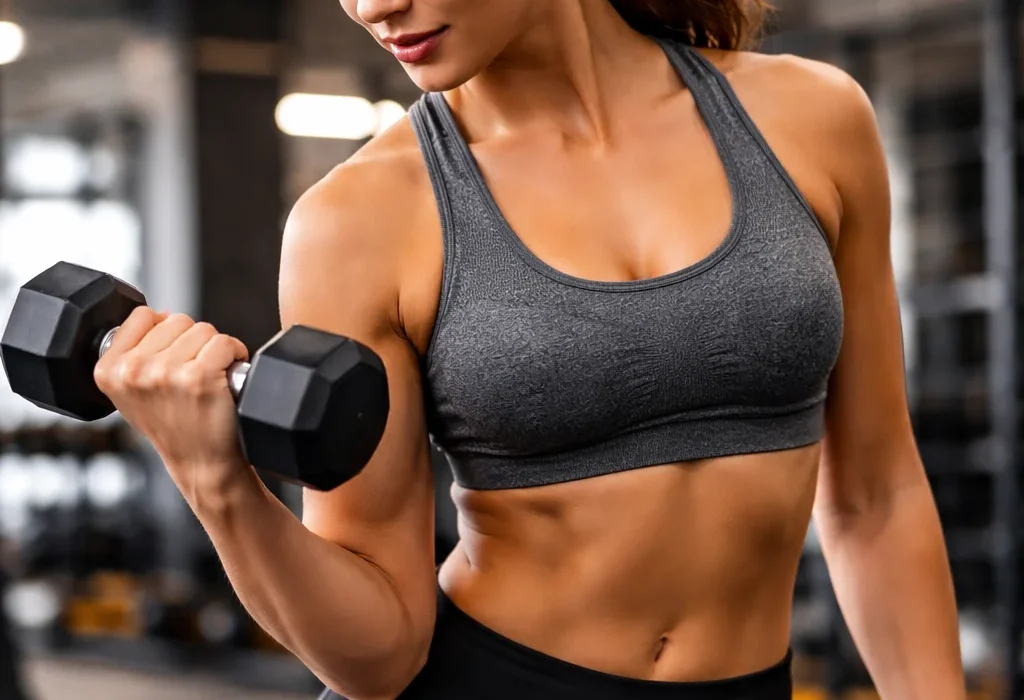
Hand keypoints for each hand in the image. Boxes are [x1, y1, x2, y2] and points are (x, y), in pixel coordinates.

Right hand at [93, 307, 250, 496]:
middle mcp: (133, 371)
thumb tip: (155, 316)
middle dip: (192, 341)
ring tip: (208, 378)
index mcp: (109, 370)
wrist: (201, 463)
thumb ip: (133, 352)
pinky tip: (226, 378)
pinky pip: (225, 342)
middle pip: (177, 319)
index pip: (142, 315)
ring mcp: (165, 373)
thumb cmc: (174, 426)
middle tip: (192, 374)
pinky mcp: (199, 377)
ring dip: (214, 349)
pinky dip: (234, 355)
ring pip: (203, 329)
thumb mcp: (132, 391)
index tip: (172, 356)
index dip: (165, 331)